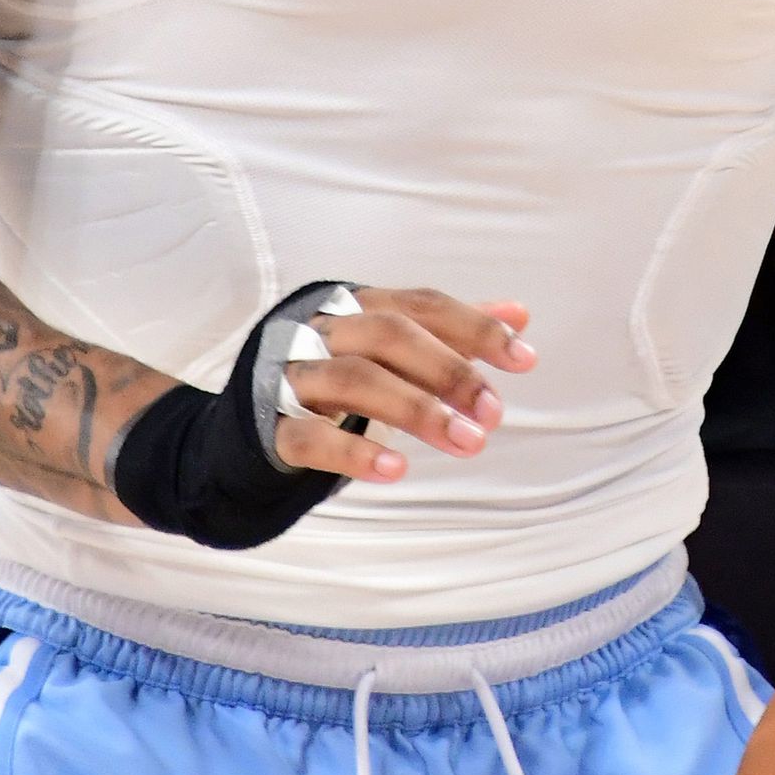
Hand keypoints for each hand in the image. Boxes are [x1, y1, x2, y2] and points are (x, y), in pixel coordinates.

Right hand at [271, 288, 534, 481]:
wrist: (249, 417)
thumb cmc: (337, 372)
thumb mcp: (392, 348)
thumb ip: (452, 331)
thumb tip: (521, 313)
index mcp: (358, 307)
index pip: (421, 305)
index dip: (474, 326)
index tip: (525, 358)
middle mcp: (325, 332)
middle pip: (388, 335)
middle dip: (448, 370)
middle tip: (494, 413)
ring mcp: (293, 377)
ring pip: (353, 379)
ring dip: (415, 409)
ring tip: (467, 442)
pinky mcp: (271, 426)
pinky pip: (310, 435)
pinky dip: (354, 451)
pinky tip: (396, 469)